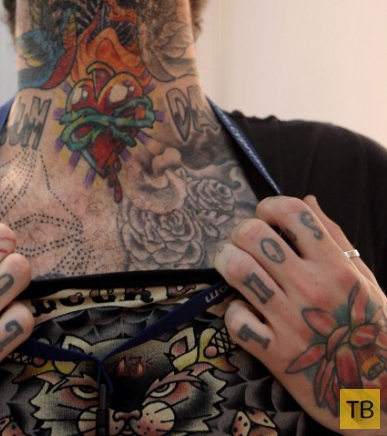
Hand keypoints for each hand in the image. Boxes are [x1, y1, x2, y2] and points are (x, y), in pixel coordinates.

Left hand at [214, 194, 386, 434]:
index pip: (291, 211)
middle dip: (240, 232)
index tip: (266, 217)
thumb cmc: (373, 332)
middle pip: (253, 235)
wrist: (384, 398)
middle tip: (244, 244)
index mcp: (336, 266)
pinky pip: (236, 319)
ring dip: (227, 262)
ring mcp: (291, 321)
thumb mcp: (364, 281)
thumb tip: (308, 200)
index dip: (269, 206)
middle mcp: (311, 288)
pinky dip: (234, 313)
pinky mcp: (275, 354)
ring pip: (237, 269)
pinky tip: (246, 313)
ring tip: (233, 267)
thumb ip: (335, 238)